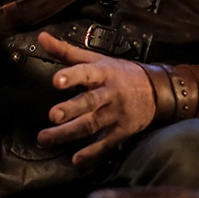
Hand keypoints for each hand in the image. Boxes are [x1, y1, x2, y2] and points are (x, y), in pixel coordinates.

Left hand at [35, 32, 155, 164]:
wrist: (157, 89)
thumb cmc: (120, 72)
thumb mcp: (96, 59)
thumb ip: (66, 51)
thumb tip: (41, 37)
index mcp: (103, 73)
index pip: (87, 72)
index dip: (72, 76)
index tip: (56, 81)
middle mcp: (110, 93)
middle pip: (89, 102)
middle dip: (71, 109)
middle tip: (52, 116)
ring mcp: (117, 114)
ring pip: (92, 124)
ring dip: (68, 133)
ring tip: (46, 139)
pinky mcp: (123, 130)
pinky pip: (106, 144)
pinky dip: (92, 153)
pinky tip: (76, 160)